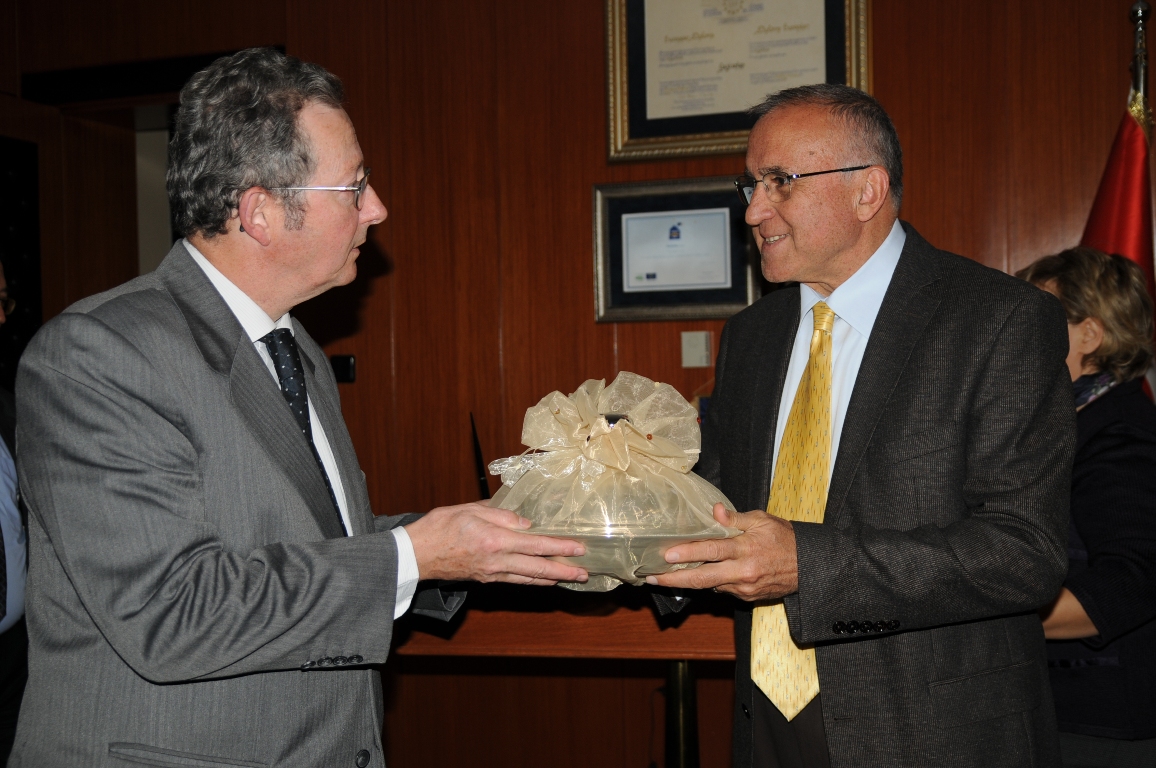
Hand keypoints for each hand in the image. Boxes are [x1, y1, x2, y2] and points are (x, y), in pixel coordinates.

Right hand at [405, 502, 588, 585]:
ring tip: (571, 578)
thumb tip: (526, 523)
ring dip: (552, 579)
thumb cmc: (441, 526)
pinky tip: (542, 580)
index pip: (536, 544)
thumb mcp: (470, 509)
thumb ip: (502, 515)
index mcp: (495, 540)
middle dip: (565, 571)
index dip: (560, 548)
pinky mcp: (486, 579)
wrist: (417, 554)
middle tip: (585, 573)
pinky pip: (516, 581)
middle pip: (538, 568)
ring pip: (529, 579)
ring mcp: (492, 574)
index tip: (579, 548)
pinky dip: (533, 581)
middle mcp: (497, 561)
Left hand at [645, 503, 797, 599]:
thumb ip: (736, 518)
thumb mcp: (762, 520)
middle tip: (653, 578)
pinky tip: (695, 577)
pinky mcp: (746, 597)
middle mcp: (743, 572)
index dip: (688, 553)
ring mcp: (744, 588)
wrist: (808, 567)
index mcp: (746, 549)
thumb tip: (716, 511)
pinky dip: (709, 582)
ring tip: (665, 577)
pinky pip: (722, 589)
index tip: (667, 555)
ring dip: (688, 582)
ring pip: (710, 586)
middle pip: (703, 578)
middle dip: (675, 579)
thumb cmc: (785, 538)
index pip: (711, 551)